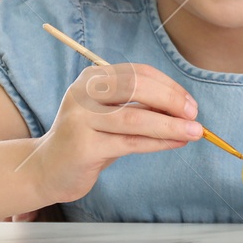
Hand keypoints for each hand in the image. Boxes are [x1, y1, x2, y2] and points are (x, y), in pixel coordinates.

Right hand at [34, 63, 202, 203]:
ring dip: (170, 125)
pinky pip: (129, 143)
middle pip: (136, 88)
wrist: (48, 169)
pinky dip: (157, 143)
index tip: (190, 103)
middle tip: (194, 115)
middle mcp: (83, 93)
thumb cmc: (88, 139)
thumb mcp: (112, 116)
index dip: (168, 86)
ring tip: (194, 132)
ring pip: (134, 118)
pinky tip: (175, 143)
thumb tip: (184, 109)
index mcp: (92, 77)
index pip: (137, 73)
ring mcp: (80, 119)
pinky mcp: (83, 146)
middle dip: (171, 100)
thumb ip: (140, 108)